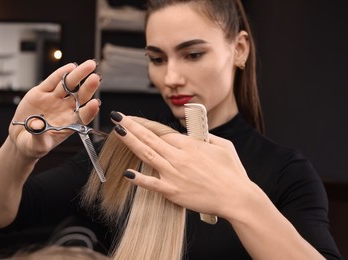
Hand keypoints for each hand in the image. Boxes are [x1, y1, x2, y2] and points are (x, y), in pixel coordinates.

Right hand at [9, 60, 100, 158]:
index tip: (95, 104)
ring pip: (68, 85)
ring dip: (79, 75)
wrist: (20, 136)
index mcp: (70, 124)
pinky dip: (60, 74)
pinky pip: (53, 81)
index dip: (89, 110)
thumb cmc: (33, 145)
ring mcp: (55, 99)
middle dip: (89, 87)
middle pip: (80, 97)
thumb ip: (39, 137)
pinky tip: (71, 67)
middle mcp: (66, 109)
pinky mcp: (42, 92)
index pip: (83, 116)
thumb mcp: (36, 146)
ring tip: (90, 65)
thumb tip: (38, 126)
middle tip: (96, 78)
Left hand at [111, 113, 251, 219]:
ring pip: (147, 155)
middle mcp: (179, 157)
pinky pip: (152, 184)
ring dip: (130, 142)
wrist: (237, 198)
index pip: (164, 133)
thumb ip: (208, 138)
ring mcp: (174, 174)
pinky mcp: (173, 192)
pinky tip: (127, 173)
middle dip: (132, 126)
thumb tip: (198, 136)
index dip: (149, 129)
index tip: (137, 123)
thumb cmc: (233, 173)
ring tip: (117, 131)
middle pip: (150, 138)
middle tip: (118, 116)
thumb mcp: (224, 146)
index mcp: (191, 145)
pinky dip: (140, 179)